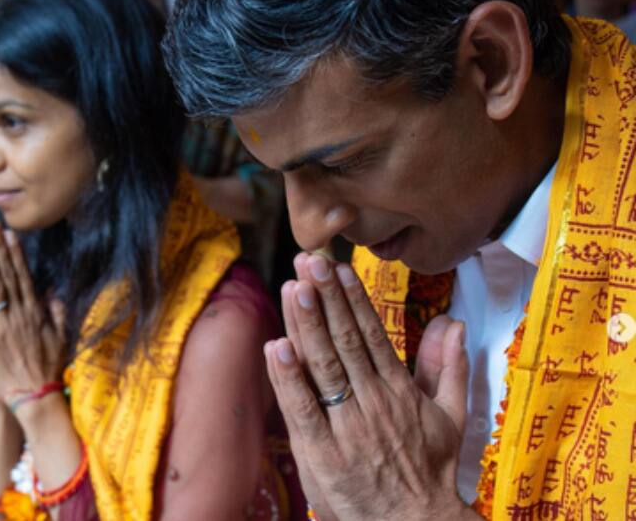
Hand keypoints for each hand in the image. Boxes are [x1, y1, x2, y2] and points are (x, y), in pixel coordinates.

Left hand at [0, 221, 66, 402]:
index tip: (10, 234)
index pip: (24, 276)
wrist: (35, 395)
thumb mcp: (61, 336)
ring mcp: (2, 326)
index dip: (15, 254)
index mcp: (35, 311)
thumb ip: (57, 312)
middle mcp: (19, 314)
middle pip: (7, 275)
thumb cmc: (49, 367)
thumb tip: (52, 292)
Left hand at [265, 253, 475, 520]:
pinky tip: (276, 346)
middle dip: (326, 298)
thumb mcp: (452, 417)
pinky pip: (302, 410)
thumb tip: (455, 324)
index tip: (338, 267)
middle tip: (309, 261)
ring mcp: (346, 428)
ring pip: (323, 367)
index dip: (353, 299)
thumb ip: (449, 368)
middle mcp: (373, 402)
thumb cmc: (430, 470)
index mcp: (400, 390)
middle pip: (345, 341)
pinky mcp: (322, 455)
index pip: (373, 334)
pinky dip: (288, 378)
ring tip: (293, 287)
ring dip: (306, 325)